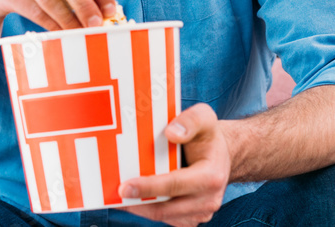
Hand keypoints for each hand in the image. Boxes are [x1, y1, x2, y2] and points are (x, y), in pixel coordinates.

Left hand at [118, 103, 230, 226]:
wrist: (221, 155)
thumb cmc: (208, 135)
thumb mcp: (204, 117)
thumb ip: (191, 121)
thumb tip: (171, 133)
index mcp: (211, 176)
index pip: (175, 185)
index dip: (148, 188)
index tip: (124, 187)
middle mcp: (208, 199)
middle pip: (165, 208)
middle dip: (137, 203)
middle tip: (113, 193)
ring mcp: (200, 213)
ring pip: (163, 216)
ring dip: (140, 208)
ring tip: (118, 196)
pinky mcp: (191, 218)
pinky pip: (166, 218)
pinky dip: (147, 209)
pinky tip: (133, 198)